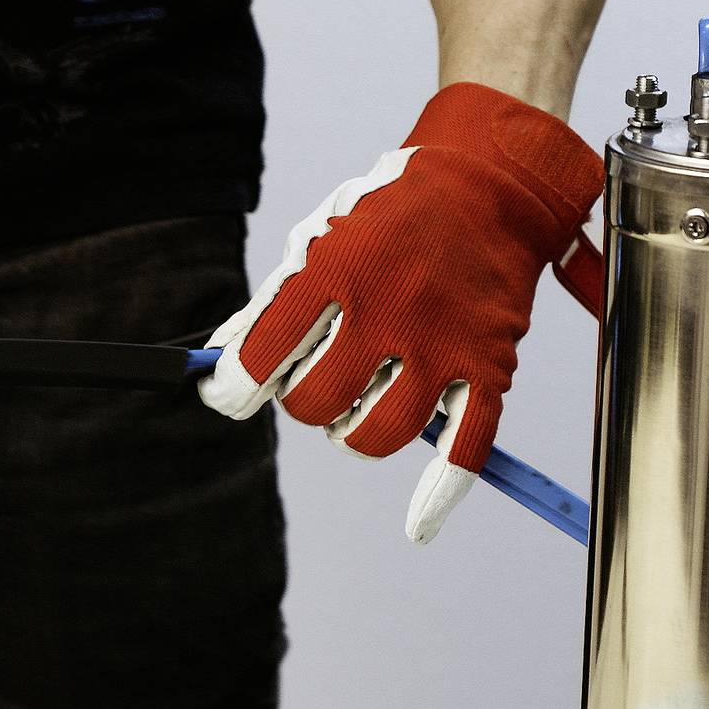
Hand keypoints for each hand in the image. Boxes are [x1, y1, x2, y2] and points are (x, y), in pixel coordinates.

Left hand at [200, 83, 601, 543]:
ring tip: (350, 412)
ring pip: (377, 435)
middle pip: (314, 403)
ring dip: (350, 436)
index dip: (233, 387)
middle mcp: (387, 313)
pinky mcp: (489, 367)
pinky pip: (465, 449)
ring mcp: (442, 344)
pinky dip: (439, 495)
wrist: (488, 187)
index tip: (226, 394)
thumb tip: (220, 357)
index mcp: (335, 272)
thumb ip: (271, 303)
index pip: (263, 355)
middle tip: (309, 381)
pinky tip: (417, 521)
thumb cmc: (388, 215)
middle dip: (298, 403)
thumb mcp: (317, 238)